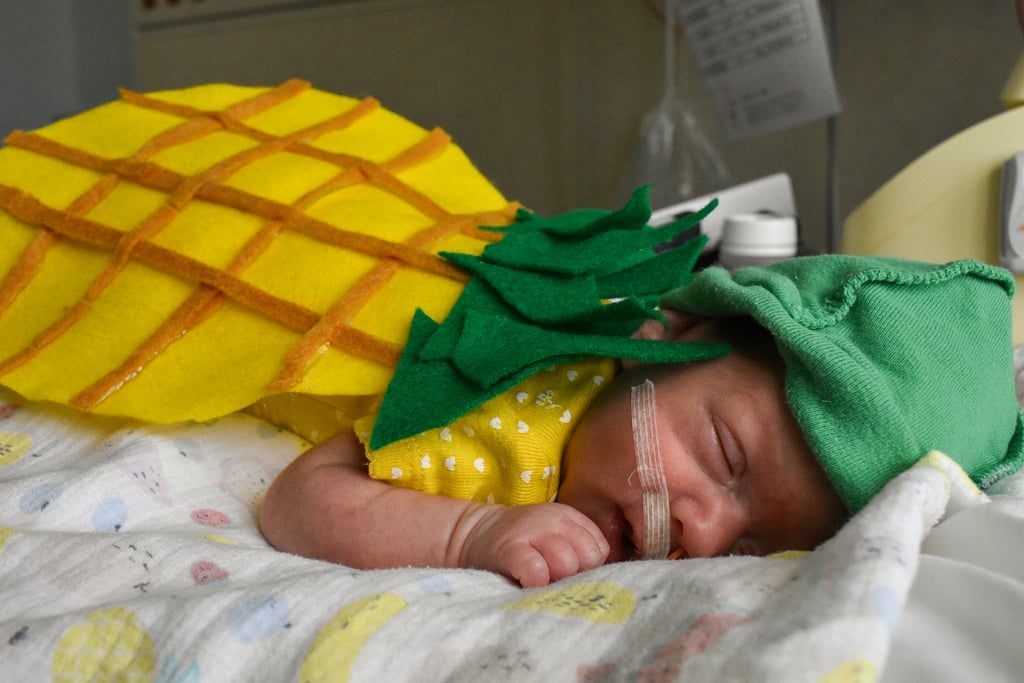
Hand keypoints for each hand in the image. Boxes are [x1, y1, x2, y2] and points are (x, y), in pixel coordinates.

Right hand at [457, 502, 609, 587]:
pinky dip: (536, 583)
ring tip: (540, 581)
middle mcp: (554, 521)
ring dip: (555, 580)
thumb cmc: (522, 543)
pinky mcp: (509, 549)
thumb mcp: (553, 536)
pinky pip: (537, 571)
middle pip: (586, 558)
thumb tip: (602, 581)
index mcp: (569, 518)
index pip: (599, 550)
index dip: (588, 568)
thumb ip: (578, 551)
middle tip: (554, 579)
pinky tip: (527, 583)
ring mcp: (531, 532)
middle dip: (574, 575)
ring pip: (566, 563)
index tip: (571, 573)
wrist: (473, 532)